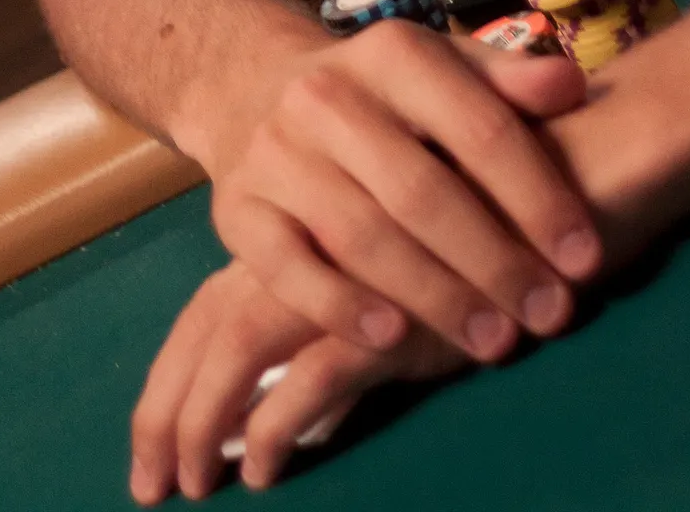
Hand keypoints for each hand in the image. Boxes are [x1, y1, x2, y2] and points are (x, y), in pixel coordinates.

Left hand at [130, 259, 466, 500]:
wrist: (541, 205)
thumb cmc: (462, 239)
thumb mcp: (375, 281)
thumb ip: (320, 320)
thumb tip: (266, 408)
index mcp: (291, 242)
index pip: (204, 312)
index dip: (168, 380)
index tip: (149, 447)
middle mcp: (300, 252)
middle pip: (203, 331)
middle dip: (164, 411)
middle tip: (149, 486)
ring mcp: (339, 279)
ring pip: (236, 349)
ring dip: (204, 421)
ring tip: (196, 484)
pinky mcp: (385, 317)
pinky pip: (311, 378)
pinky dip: (278, 425)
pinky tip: (267, 470)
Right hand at [200, 23, 597, 367]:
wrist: (252, 87)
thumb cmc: (380, 94)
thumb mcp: (443, 69)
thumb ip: (507, 82)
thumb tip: (573, 86)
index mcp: (393, 52)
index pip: (477, 127)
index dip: (537, 195)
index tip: (585, 258)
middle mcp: (327, 95)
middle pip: (420, 190)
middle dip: (493, 261)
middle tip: (549, 315)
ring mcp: (275, 152)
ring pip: (360, 235)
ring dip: (434, 295)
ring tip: (494, 341)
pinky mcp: (237, 209)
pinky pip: (287, 268)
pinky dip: (341, 307)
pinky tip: (395, 339)